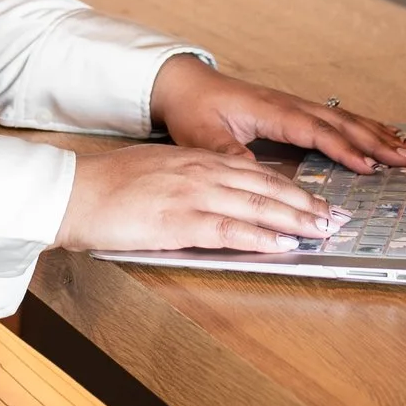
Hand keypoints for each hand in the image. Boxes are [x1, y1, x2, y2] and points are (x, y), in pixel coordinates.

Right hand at [54, 143, 345, 253]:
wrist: (72, 191)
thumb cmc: (105, 186)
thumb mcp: (153, 172)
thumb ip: (186, 181)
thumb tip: (210, 199)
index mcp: (193, 160)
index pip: (254, 172)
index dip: (289, 187)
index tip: (313, 200)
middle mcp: (199, 172)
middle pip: (265, 187)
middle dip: (304, 204)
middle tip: (333, 218)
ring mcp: (191, 195)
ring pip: (256, 207)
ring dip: (294, 221)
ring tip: (321, 232)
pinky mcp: (179, 220)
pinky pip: (230, 230)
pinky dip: (261, 238)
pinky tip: (282, 245)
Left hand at [149, 53, 405, 173]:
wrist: (186, 85)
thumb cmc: (194, 110)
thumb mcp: (203, 136)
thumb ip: (227, 153)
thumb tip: (252, 171)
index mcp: (270, 111)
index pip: (315, 132)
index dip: (343, 149)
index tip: (367, 166)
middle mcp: (288, 105)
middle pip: (339, 122)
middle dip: (374, 141)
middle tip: (405, 158)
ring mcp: (293, 105)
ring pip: (342, 118)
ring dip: (375, 133)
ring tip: (405, 148)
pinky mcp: (293, 109)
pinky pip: (334, 117)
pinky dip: (361, 126)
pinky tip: (378, 134)